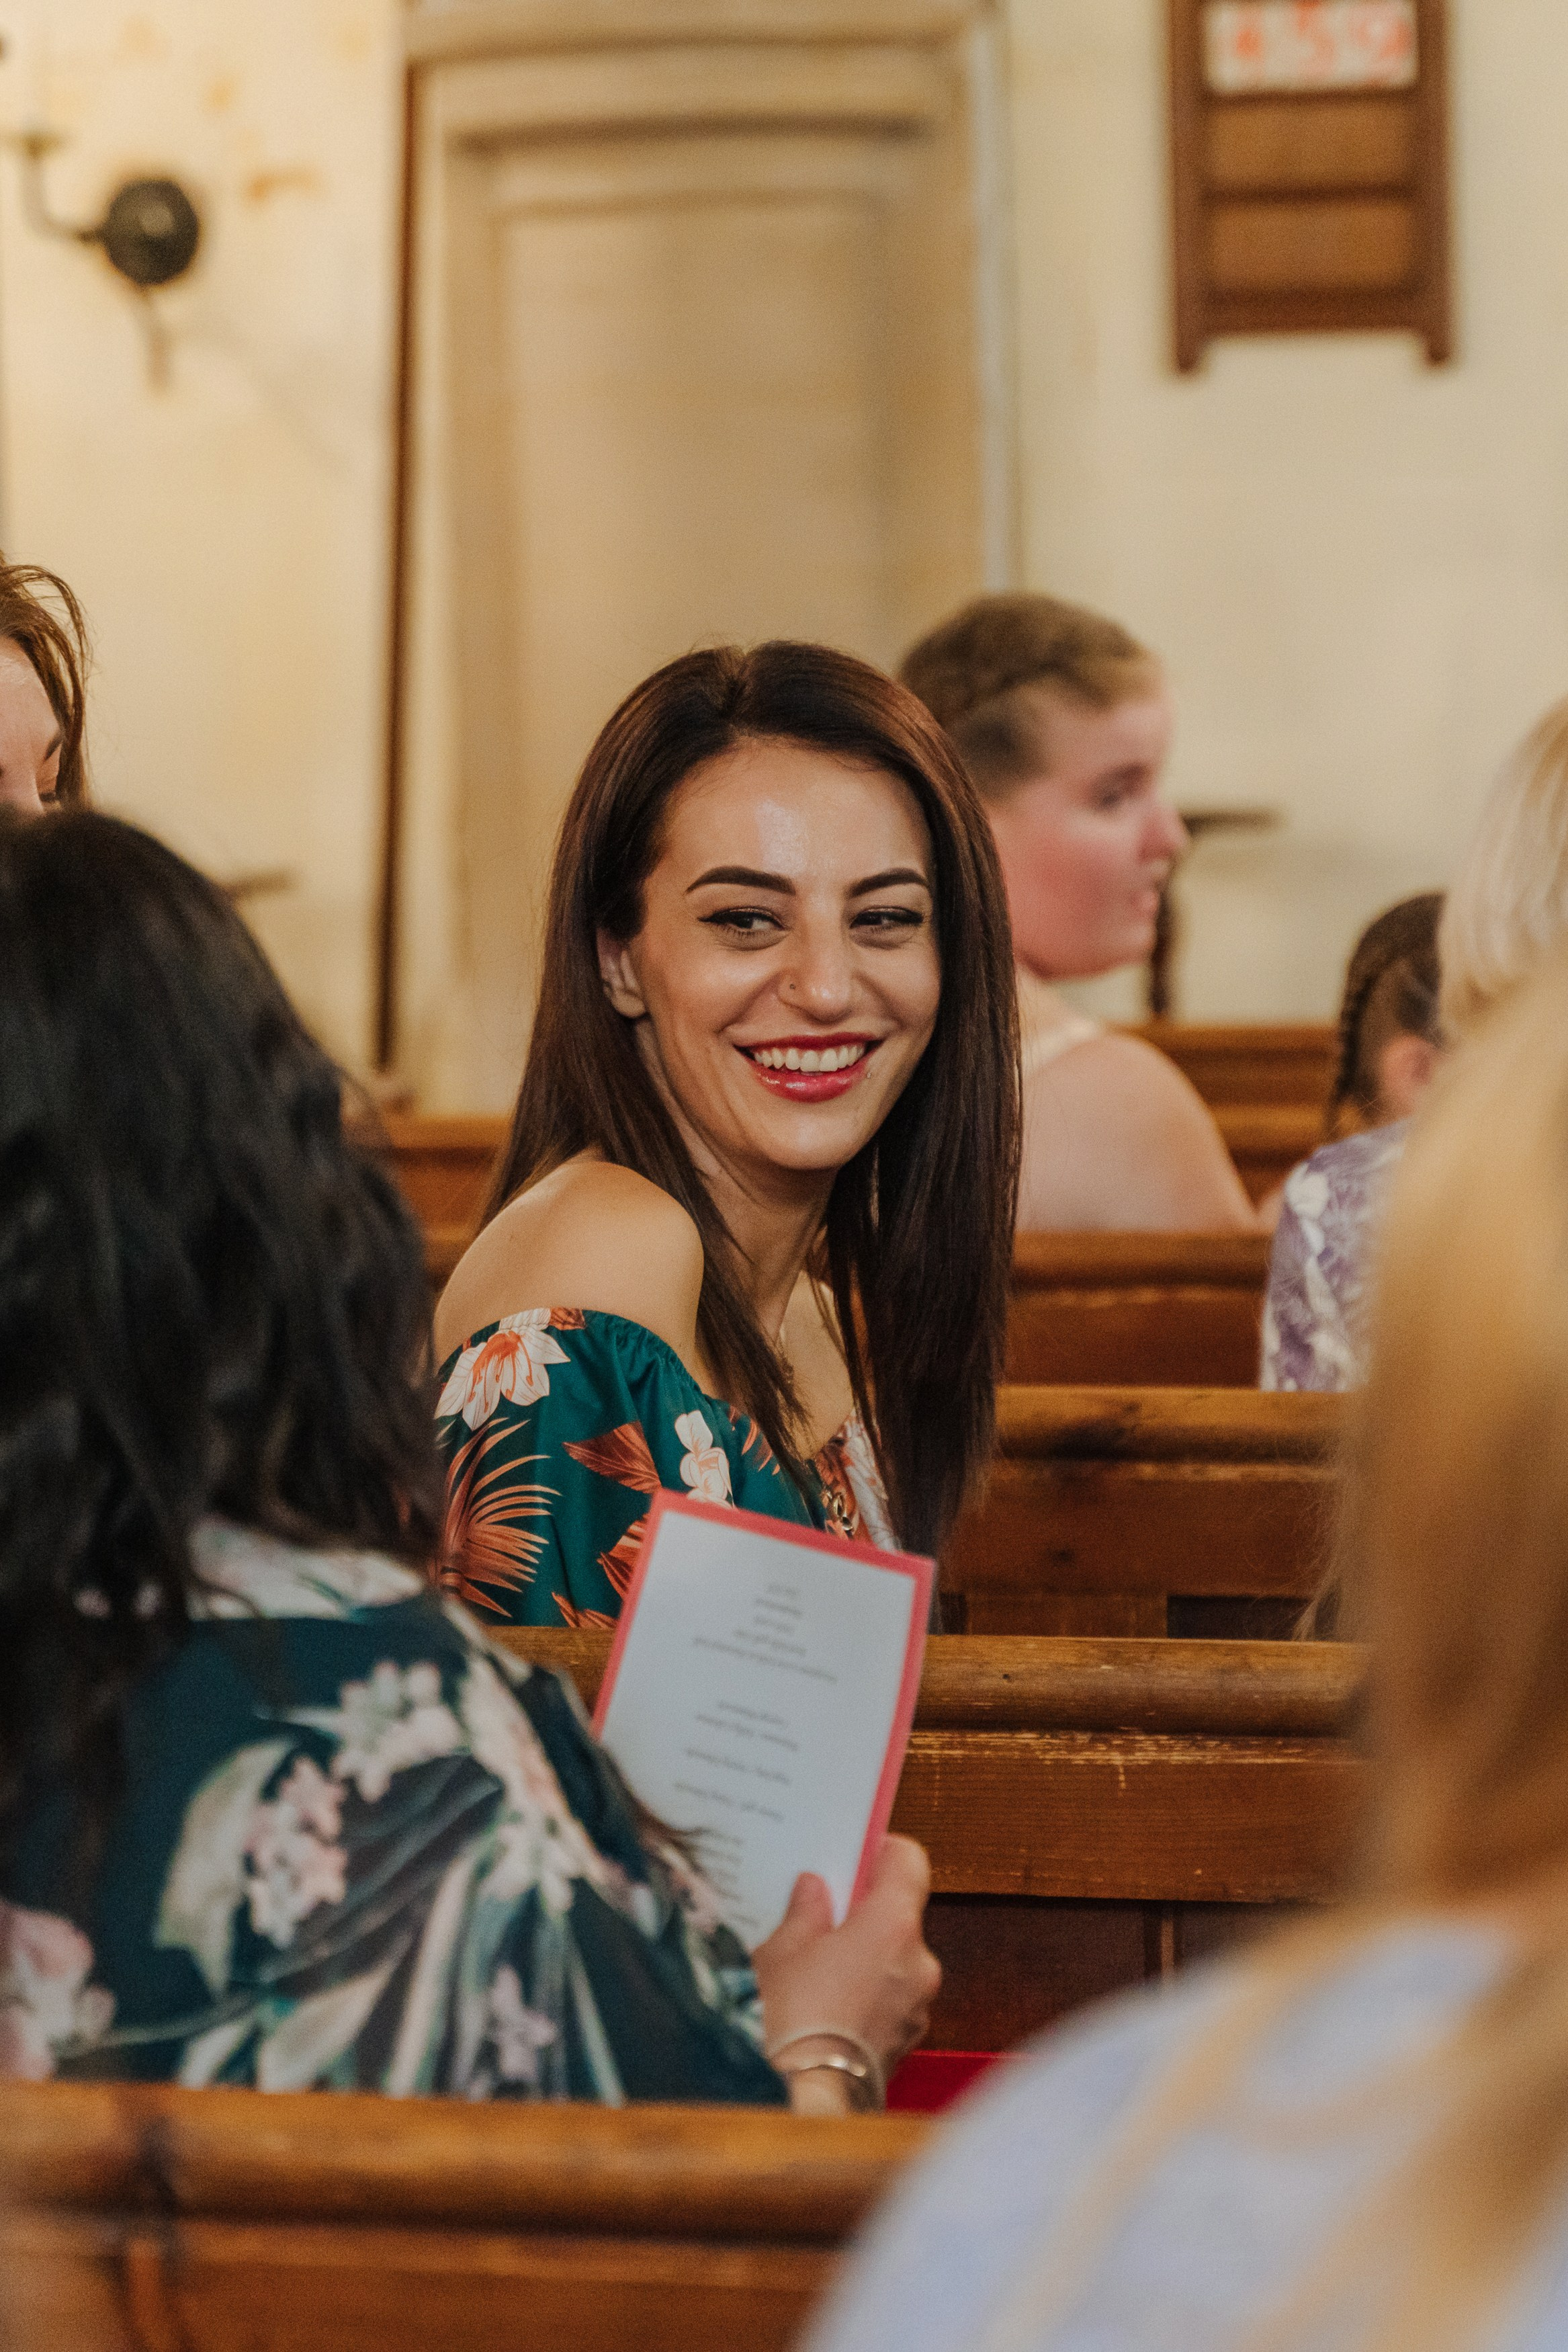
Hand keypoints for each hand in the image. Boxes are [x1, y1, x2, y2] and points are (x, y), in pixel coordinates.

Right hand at [751, 1835, 939, 2095]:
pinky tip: (830, 2003)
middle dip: (864, 1911)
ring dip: (867, 1955)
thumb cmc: (791, 2020)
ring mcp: (919, 2004)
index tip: (856, 1851)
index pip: (909, 1861)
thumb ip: (805, 1912)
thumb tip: (814, 1889)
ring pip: (897, 1959)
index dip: (883, 1851)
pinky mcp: (909, 2039)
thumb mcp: (782, 1952)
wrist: (804, 2103)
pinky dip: (870, 1992)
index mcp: (892, 1925)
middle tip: (822, 1912)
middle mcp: (919, 1961)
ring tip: (818, 1966)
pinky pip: (893, 1997)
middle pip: (901, 1913)